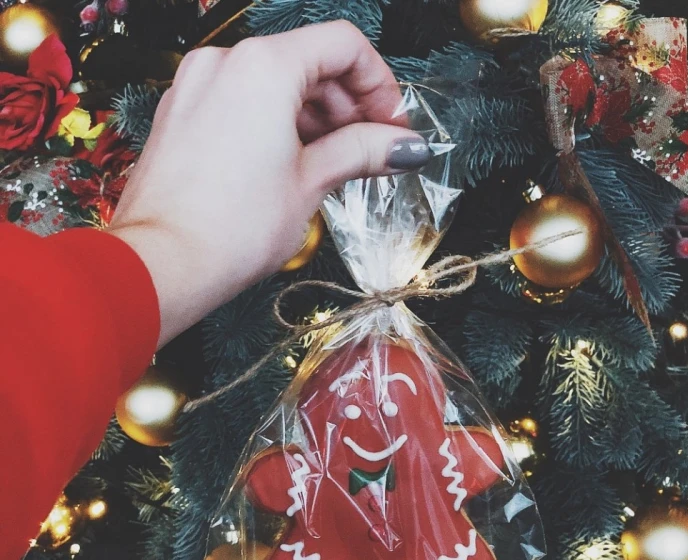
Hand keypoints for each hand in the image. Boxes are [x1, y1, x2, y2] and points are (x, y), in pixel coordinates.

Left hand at [108, 21, 429, 346]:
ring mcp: (197, 87)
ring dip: (314, 117)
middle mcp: (224, 64)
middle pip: (309, 61)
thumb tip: (403, 145)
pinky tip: (292, 163)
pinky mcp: (182, 114)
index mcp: (263, 66)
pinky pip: (242, 102)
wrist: (163, 264)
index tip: (392, 124)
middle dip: (349, 105)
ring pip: (275, 83)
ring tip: (334, 163)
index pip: (343, 45)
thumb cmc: (229, 229)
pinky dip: (276, 123)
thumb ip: (362, 151)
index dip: (380, 84)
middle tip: (371, 149)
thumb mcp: (311, 183)